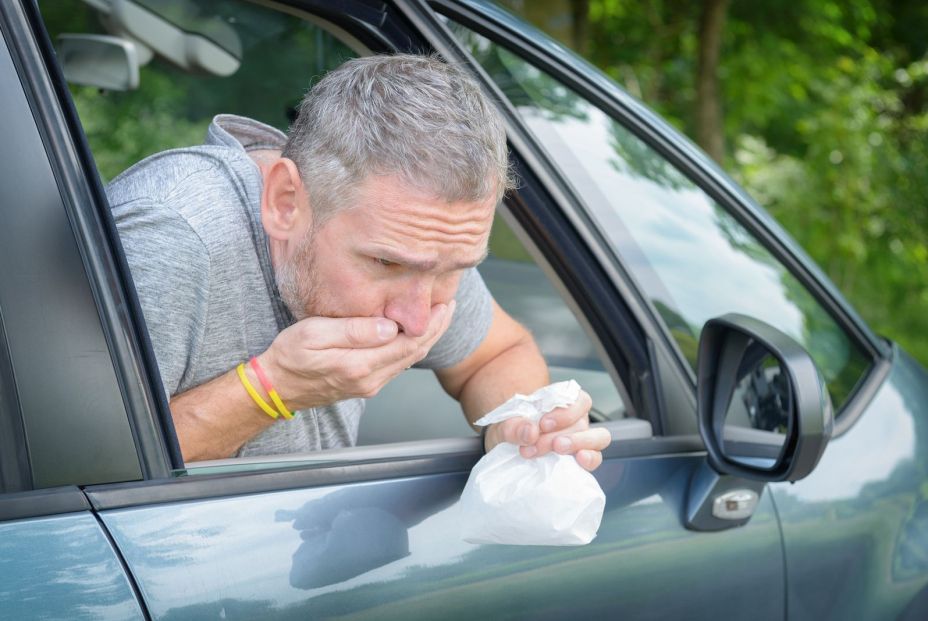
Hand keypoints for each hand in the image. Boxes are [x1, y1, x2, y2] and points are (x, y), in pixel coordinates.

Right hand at [258, 300, 455, 409]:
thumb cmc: (289, 357)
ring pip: (408, 360)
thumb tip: (390, 327)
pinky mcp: (365, 384)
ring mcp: (369, 384)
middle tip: (449, 304)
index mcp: (360, 365)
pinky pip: (396, 364)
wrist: (275, 387)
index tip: (443, 302)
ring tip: (438, 315)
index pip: (409, 343)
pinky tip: (414, 332)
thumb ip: (354, 331)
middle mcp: (370, 379)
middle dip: (437, 328)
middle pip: (415, 353)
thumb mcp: (314, 334)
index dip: (431, 323)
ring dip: (427, 337)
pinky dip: (412, 346)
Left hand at [483, 390, 610, 470]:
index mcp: (562, 403)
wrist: (508, 448)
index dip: (565, 411)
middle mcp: (575, 419)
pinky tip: (578, 461)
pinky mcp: (580, 459)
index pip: (578, 400)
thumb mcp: (504, 425)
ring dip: (578, 443)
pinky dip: (589, 459)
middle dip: (560, 434)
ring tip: (557, 449)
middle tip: (538, 443)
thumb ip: (514, 427)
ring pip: (598, 437)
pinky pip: (595, 457)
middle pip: (582, 422)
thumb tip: (530, 431)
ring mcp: (581, 439)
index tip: (543, 423)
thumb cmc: (512, 430)